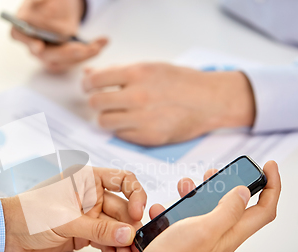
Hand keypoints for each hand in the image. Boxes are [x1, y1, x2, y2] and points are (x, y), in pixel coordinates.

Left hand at [1, 168, 146, 251]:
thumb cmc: (29, 214)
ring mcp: (88, 215)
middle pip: (122, 209)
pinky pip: (104, 240)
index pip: (122, 180)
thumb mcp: (67, 220)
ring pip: (115, 228)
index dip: (135, 194)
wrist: (7, 234)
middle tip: (138, 246)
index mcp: (87, 180)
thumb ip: (98, 228)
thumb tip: (127, 233)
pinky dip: (111, 250)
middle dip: (131, 228)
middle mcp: (91, 195)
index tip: (138, 212)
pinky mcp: (83, 232)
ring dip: (122, 243)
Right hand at [11, 0, 107, 72]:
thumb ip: (40, 0)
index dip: (30, 43)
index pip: (20, 36)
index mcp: (21, 28)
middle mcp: (33, 46)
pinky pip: (75, 61)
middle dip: (67, 52)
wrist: (58, 7)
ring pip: (64, 62)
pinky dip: (90, 53)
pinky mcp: (61, 60)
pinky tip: (102, 42)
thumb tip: (43, 2)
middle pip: (48, 54)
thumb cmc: (46, 2)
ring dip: (84, 54)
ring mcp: (47, 56)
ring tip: (100, 43)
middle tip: (83, 48)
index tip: (39, 47)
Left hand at [83, 63, 255, 145]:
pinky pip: (121, 135)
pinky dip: (122, 130)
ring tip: (117, 114)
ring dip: (107, 118)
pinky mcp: (149, 137)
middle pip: (96, 103)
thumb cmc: (182, 82)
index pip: (95, 80)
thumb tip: (90, 72)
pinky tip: (133, 123)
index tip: (89, 87)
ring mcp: (143, 119)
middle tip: (103, 102)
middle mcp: (137, 96)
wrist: (210, 100)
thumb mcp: (150, 68)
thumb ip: (118, 71)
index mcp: (137, 74)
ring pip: (104, 122)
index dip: (88, 85)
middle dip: (96, 102)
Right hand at [132, 161, 280, 251]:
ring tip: (185, 188)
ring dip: (198, 196)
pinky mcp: (186, 247)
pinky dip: (177, 212)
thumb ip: (227, 210)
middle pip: (235, 208)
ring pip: (208, 213)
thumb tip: (243, 193)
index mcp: (231, 236)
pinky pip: (186, 223)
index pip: (264, 210)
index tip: (269, 167)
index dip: (271, 186)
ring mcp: (203, 244)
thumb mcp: (204, 229)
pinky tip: (165, 210)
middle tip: (215, 174)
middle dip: (226, 185)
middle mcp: (221, 241)